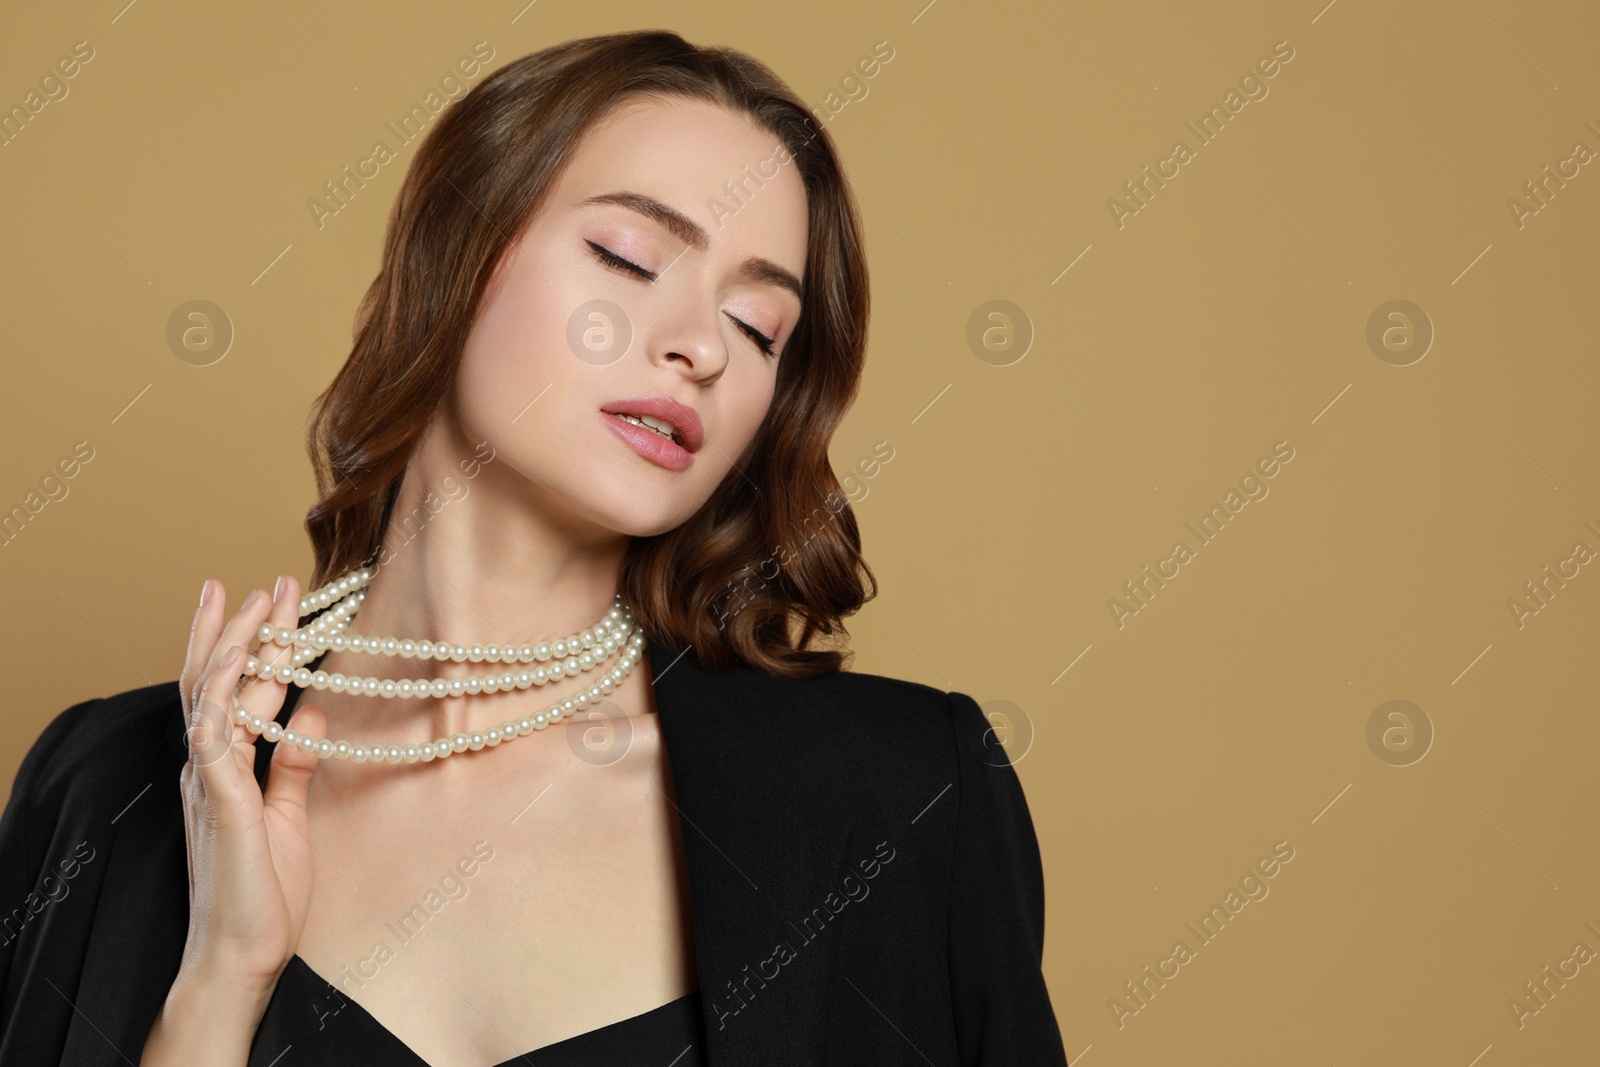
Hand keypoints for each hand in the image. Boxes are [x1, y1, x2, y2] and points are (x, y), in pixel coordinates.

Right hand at [175, 574, 326, 991]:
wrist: (245, 950)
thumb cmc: (264, 890)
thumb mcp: (289, 815)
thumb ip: (294, 766)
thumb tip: (312, 715)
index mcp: (224, 768)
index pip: (231, 692)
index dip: (248, 645)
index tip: (269, 602)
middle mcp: (209, 767)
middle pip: (214, 682)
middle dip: (238, 629)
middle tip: (262, 583)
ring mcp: (211, 782)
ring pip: (211, 698)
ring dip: (234, 648)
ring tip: (258, 605)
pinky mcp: (222, 802)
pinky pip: (215, 739)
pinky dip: (223, 699)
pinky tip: (236, 668)